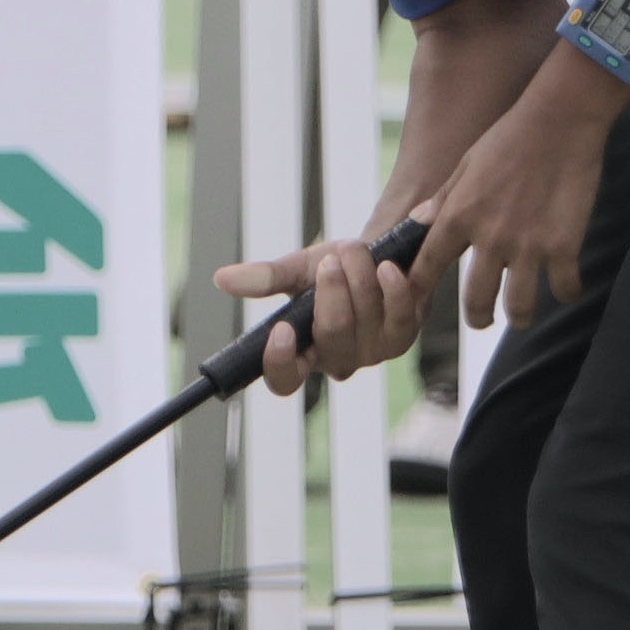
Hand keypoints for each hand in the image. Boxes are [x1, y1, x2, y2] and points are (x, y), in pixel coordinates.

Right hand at [214, 231, 427, 398]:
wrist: (381, 255)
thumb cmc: (335, 270)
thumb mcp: (298, 271)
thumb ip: (265, 278)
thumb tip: (222, 278)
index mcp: (305, 353)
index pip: (285, 380)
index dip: (281, 362)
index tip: (281, 329)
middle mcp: (341, 360)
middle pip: (333, 334)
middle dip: (332, 291)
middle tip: (331, 260)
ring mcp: (376, 350)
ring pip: (367, 319)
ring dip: (360, 276)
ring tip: (353, 250)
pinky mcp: (407, 333)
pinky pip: (403, 315)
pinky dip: (395, 289)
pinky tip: (388, 266)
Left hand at [415, 81, 612, 331]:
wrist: (559, 119)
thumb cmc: (509, 136)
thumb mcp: (466, 165)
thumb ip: (444, 199)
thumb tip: (418, 222)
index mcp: (459, 216)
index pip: (428, 267)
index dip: (420, 290)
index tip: (419, 302)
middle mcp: (489, 237)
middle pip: (475, 301)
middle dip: (477, 318)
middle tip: (483, 319)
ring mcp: (528, 245)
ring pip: (519, 306)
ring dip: (519, 315)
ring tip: (521, 314)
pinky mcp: (564, 246)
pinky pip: (564, 288)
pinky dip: (566, 292)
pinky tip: (566, 287)